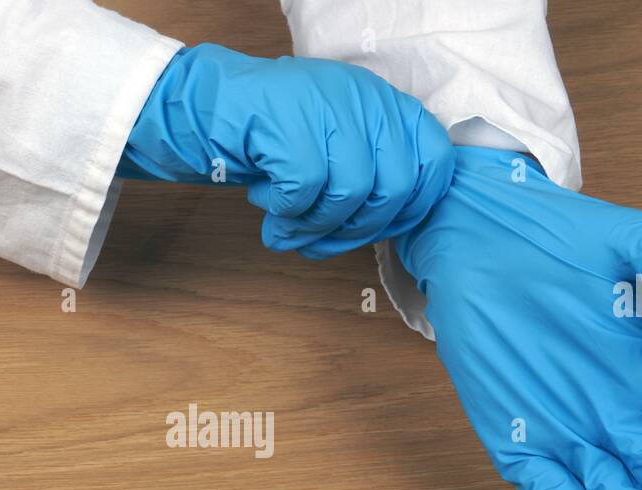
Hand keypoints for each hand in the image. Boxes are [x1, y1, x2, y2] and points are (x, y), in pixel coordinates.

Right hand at [118, 43, 452, 258]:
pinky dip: (289, 214)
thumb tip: (395, 224)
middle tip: (324, 240)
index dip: (414, 207)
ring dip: (319, 227)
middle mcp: (362, 98)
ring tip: (291, 230)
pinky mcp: (288, 122)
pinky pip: (305, 189)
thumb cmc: (274, 137)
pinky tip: (272, 214)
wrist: (207, 106)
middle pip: (395, 186)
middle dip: (360, 230)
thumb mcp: (335, 141)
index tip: (380, 229)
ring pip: (352, 191)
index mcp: (383, 104)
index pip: (434, 160)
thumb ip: (371, 168)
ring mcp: (326, 106)